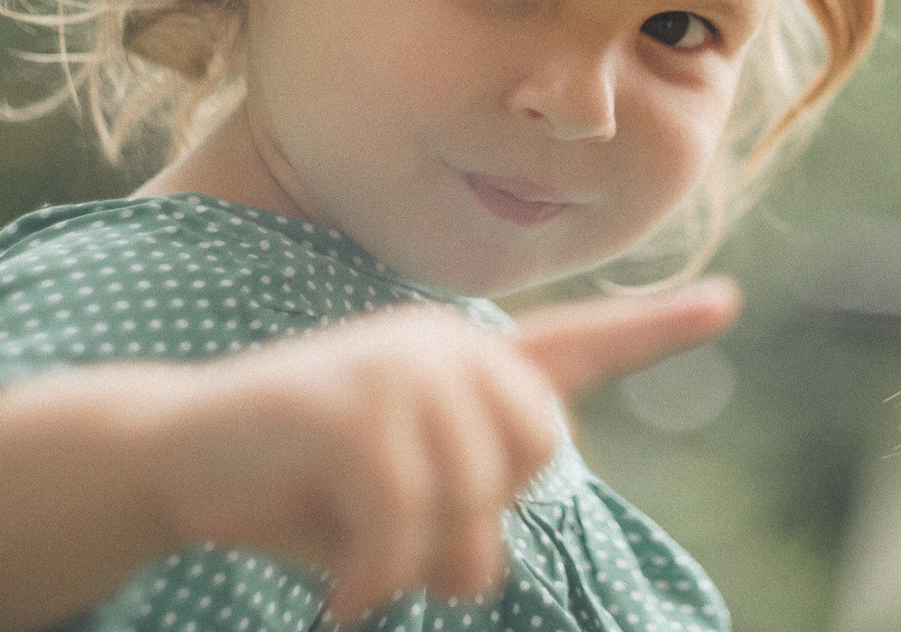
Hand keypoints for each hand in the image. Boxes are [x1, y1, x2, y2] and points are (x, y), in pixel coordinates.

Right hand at [137, 277, 741, 621]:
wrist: (173, 456)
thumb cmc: (297, 486)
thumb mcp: (400, 502)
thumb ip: (463, 511)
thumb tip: (483, 563)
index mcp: (463, 359)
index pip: (577, 342)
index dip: (655, 329)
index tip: (727, 301)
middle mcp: (442, 343)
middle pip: (534, 457)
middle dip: (477, 529)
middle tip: (402, 555)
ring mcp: (394, 364)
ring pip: (472, 501)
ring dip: (419, 566)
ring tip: (363, 574)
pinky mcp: (343, 404)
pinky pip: (403, 521)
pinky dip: (376, 581)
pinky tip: (341, 599)